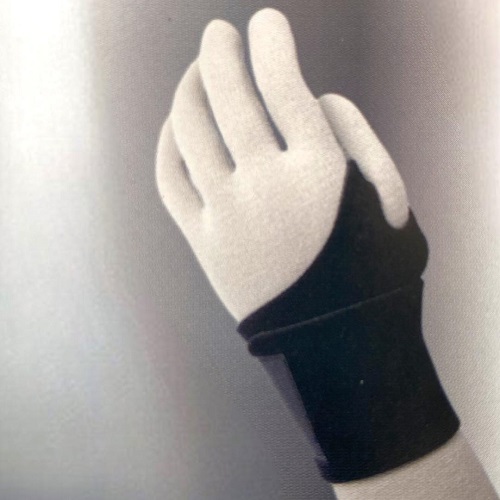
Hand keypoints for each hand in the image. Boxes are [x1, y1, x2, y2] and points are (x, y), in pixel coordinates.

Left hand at [156, 8, 408, 320]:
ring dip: (189, 90)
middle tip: (219, 32)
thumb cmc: (369, 269)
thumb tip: (313, 96)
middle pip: (228, 97)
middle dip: (220, 52)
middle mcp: (267, 188)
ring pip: (189, 132)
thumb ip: (357, 137)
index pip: (285, 85)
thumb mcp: (389, 200)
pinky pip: (170, 181)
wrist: (334, 342)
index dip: (271, 43)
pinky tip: (176, 125)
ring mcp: (227, 218)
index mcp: (321, 173)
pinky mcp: (202, 245)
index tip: (266, 22)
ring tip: (197, 72)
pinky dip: (167, 144)